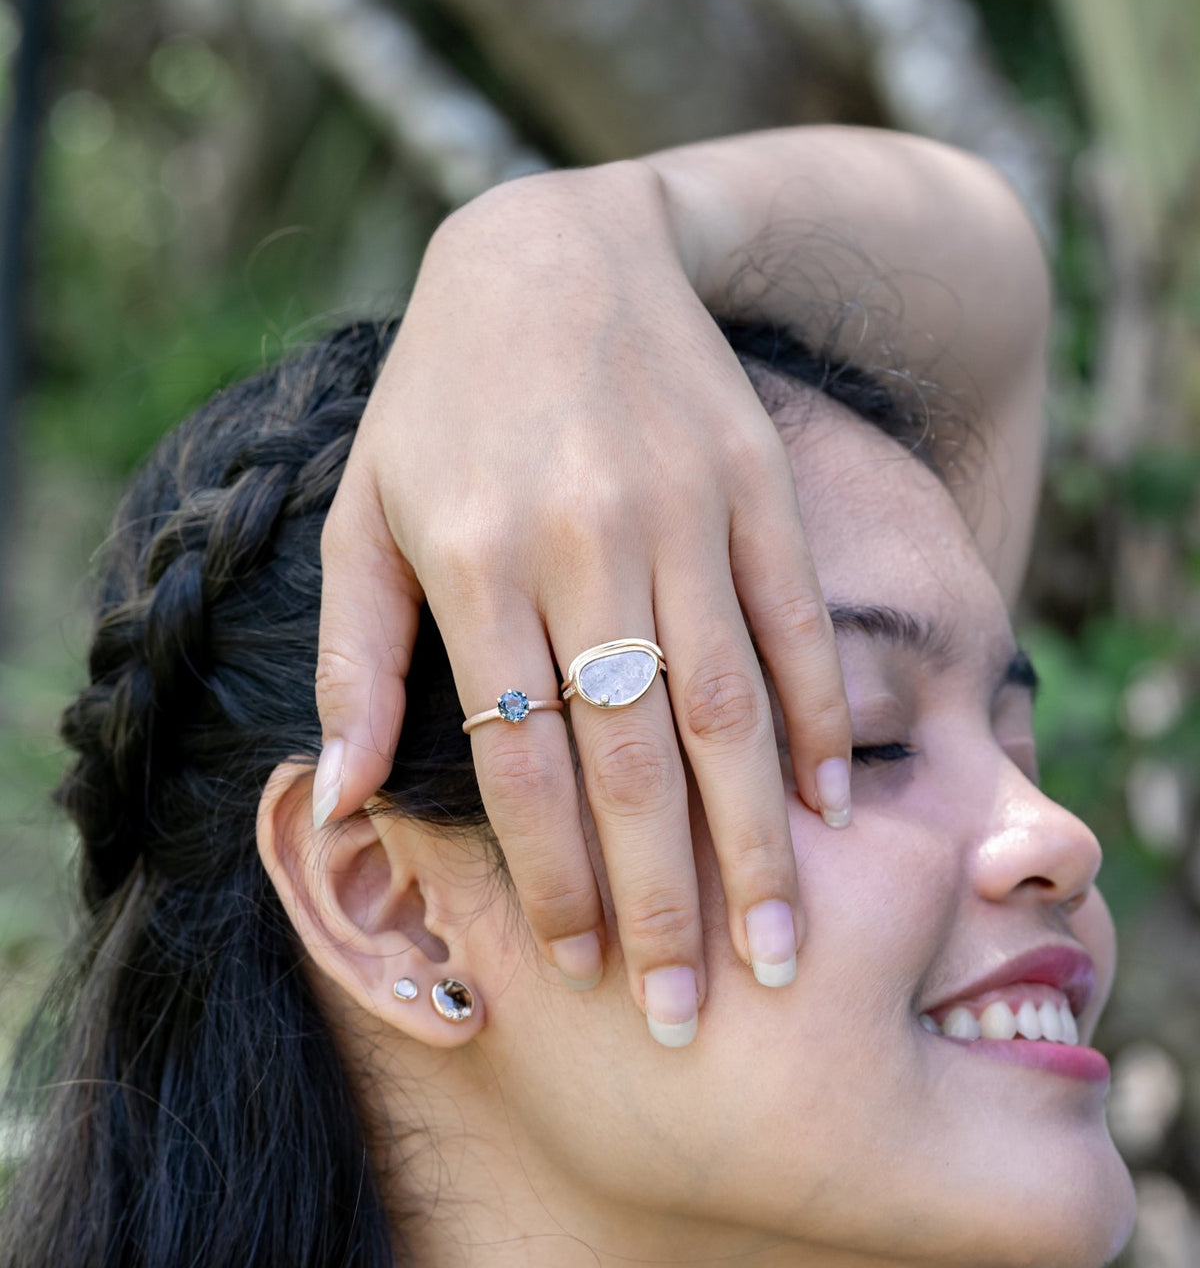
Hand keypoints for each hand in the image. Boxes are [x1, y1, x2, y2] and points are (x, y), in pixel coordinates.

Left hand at [313, 160, 851, 1043]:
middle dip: (663, 900)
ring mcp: (683, 513)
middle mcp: (583, 545)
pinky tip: (833, 808)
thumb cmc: (443, 404)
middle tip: (699, 1015)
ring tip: (783, 949)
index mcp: (474, 564)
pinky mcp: (755, 486)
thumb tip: (332, 803)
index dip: (556, 878)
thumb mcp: (364, 513)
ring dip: (758, 843)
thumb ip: (359, 660)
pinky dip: (820, 720)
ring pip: (727, 708)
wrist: (560, 252)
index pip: (521, 761)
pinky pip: (795, 623)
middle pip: (632, 758)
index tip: (585, 972)